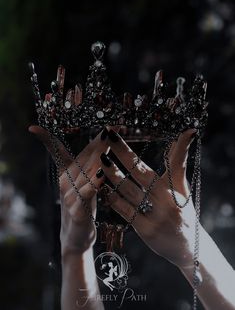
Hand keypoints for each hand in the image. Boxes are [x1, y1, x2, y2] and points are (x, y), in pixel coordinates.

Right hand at [29, 126, 108, 255]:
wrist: (76, 237)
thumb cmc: (81, 207)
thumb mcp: (83, 185)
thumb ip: (88, 167)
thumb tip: (100, 149)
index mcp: (66, 175)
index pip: (58, 152)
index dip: (47, 139)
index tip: (32, 128)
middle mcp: (66, 183)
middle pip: (82, 157)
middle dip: (98, 141)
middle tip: (111, 127)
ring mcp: (71, 197)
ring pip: (86, 173)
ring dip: (98, 158)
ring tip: (109, 143)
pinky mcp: (78, 212)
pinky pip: (87, 195)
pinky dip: (94, 184)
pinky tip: (101, 175)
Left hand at [100, 129, 197, 267]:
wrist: (189, 246)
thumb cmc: (184, 212)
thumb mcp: (182, 186)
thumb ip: (178, 162)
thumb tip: (186, 133)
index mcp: (172, 186)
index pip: (158, 161)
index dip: (133, 149)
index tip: (119, 134)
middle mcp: (164, 199)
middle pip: (138, 172)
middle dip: (121, 153)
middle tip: (107, 138)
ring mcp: (154, 215)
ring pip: (127, 190)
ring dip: (112, 174)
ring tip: (100, 160)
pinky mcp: (145, 230)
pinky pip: (124, 211)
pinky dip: (113, 199)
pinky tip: (103, 188)